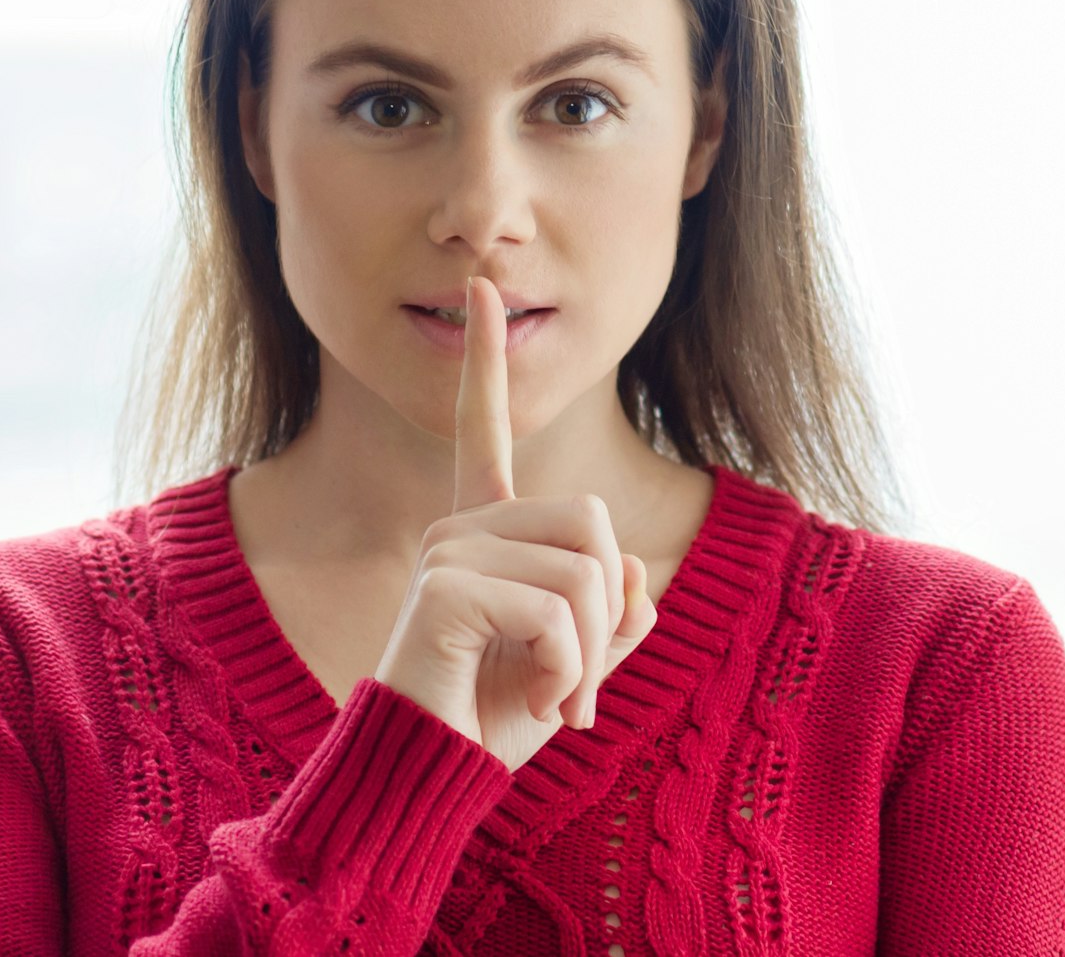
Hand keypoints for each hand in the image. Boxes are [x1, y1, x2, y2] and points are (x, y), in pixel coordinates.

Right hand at [372, 275, 659, 772]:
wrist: (434, 776)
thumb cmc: (495, 719)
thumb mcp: (577, 662)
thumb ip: (614, 612)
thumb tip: (630, 571)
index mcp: (485, 531)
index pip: (483, 431)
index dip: (484, 362)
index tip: (480, 286)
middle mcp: (460, 527)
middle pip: (590, 522)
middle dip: (607, 616)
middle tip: (575, 687)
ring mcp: (447, 551)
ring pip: (584, 571)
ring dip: (589, 656)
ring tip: (553, 699)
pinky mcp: (444, 588)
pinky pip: (556, 612)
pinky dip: (565, 672)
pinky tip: (531, 702)